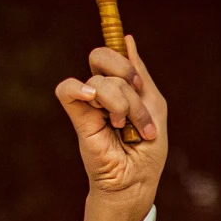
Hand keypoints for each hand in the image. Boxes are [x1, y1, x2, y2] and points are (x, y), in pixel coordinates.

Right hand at [55, 37, 168, 206]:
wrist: (137, 180)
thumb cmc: (148, 148)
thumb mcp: (154, 105)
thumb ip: (140, 73)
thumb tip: (127, 40)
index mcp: (120, 86)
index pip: (113, 54)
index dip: (125, 59)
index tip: (138, 82)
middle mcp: (102, 92)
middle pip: (101, 57)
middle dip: (125, 73)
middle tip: (137, 95)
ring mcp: (89, 104)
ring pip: (100, 81)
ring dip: (124, 103)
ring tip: (126, 126)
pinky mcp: (78, 118)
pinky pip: (67, 90)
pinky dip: (80, 90)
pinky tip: (94, 102)